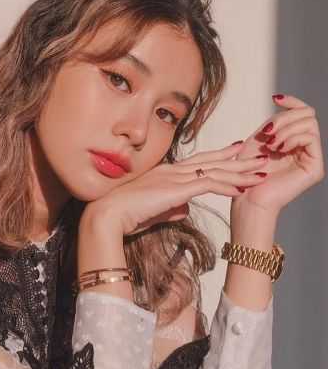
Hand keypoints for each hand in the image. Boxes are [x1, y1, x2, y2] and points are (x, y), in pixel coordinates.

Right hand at [86, 143, 266, 235]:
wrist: (107, 217)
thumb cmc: (124, 216)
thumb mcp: (153, 212)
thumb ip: (171, 208)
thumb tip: (185, 210)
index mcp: (165, 174)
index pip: (198, 162)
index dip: (220, 156)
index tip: (237, 151)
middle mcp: (172, 170)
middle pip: (212, 161)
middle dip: (238, 159)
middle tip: (260, 153)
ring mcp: (174, 178)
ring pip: (215, 172)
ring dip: (241, 173)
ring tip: (262, 172)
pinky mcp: (175, 189)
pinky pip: (208, 185)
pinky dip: (227, 187)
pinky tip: (243, 189)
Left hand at [232, 94, 324, 214]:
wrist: (246, 198)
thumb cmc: (246, 173)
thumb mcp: (258, 140)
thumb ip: (274, 122)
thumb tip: (282, 102)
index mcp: (293, 141)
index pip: (302, 112)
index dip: (292, 101)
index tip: (275, 98)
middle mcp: (306, 149)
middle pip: (307, 114)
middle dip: (285, 118)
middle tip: (267, 133)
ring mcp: (312, 158)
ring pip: (310, 123)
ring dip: (286, 129)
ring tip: (271, 144)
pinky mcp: (315, 167)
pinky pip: (311, 137)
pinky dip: (293, 137)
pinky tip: (278, 149)